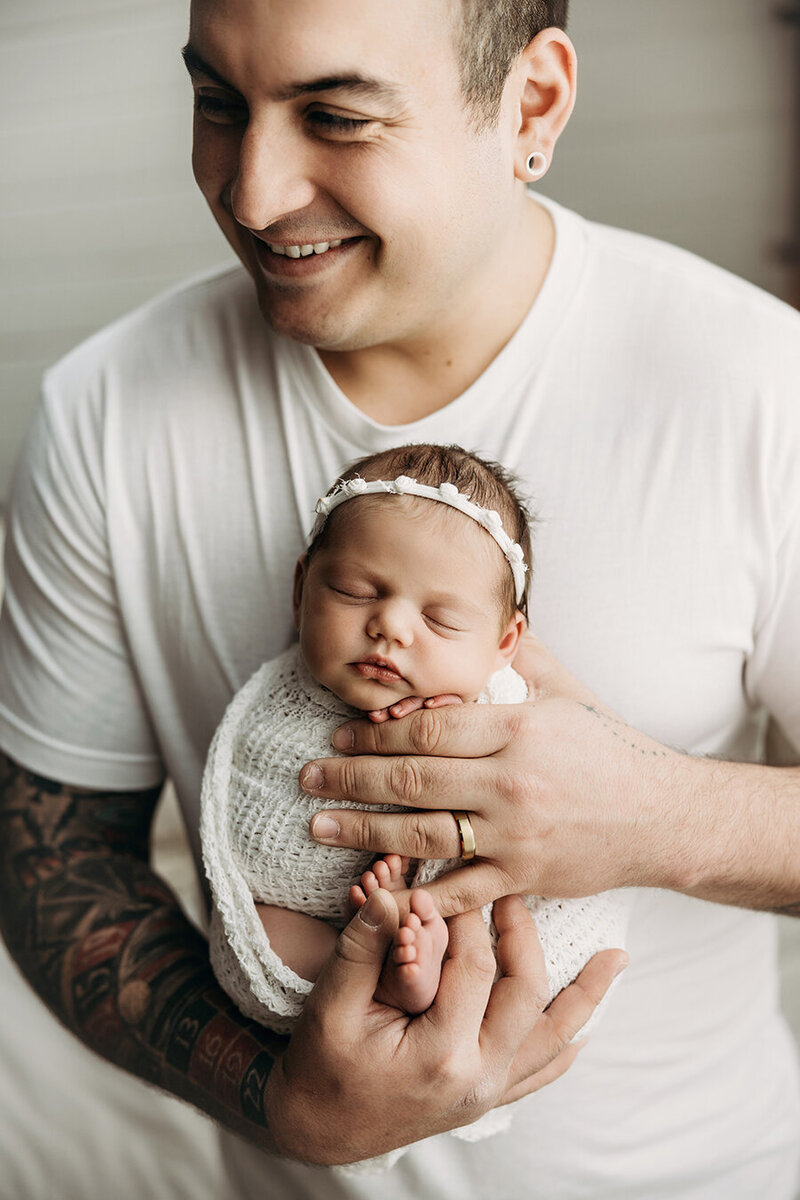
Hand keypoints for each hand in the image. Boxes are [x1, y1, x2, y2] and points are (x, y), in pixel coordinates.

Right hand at [264, 888, 626, 1163]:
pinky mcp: (487, 1097)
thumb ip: (364, 946)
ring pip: (551, 1036)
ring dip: (582, 995)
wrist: (318, 1129)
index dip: (460, 917)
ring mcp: (488, 1093)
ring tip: (614, 959)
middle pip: (524, 992)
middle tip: (512, 892)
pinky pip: (540, 1071)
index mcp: (440, 1055)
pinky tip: (587, 1024)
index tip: (448, 881)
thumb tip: (388, 891)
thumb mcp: (331, 1003)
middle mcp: (476, 1078)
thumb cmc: (322, 1065)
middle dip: (522, 934)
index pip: (472, 967)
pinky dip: (565, 1044)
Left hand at [304, 634, 701, 914]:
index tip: (338, 732)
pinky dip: (414, 894)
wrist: (662, 816)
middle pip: (411, 780)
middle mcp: (511, 782)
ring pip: (422, 835)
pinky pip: (458, 891)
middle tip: (306, 777)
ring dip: (362, 832)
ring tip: (318, 826)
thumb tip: (485, 623)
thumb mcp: (566, 694)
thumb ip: (518, 662)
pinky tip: (375, 889)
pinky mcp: (523, 878)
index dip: (373, 732)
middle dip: (349, 778)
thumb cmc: (610, 750)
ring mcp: (515, 836)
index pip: (426, 729)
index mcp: (517, 729)